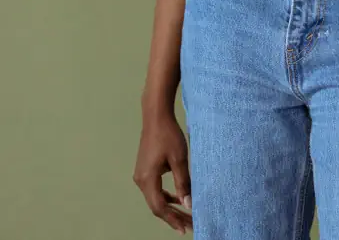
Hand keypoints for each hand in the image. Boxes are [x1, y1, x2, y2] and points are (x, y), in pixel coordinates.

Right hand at [133, 107, 192, 234]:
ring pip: (156, 198)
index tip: (186, 228)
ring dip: (171, 207)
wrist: (156, 117)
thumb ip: (183, 183)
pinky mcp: (145, 169)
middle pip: (157, 205)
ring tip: (186, 215)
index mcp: (147, 179)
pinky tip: (178, 198)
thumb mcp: (179, 159)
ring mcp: (141, 175)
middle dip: (173, 216)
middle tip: (190, 225)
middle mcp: (141, 180)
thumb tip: (188, 204)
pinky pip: (155, 189)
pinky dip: (166, 196)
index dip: (173, 219)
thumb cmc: (169, 136)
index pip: (159, 207)